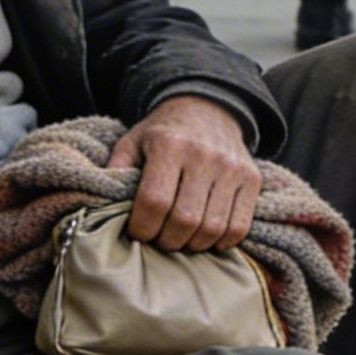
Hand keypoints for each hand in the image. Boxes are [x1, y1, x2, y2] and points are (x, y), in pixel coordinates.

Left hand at [113, 95, 259, 251]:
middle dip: (166, 241)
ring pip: (213, 228)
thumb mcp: (132, 141)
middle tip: (158, 241)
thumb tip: (104, 204)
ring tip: (180, 240)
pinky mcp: (251, 179)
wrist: (207, 109)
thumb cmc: (163, 133)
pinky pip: (239, 226)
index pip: (155, 201)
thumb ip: (117, 170)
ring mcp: (232, 168)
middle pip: (184, 220)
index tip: (136, 233)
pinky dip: (221, 242)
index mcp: (170, 144)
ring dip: (192, 245)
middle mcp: (204, 155)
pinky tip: (205, 237)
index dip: (142, 228)